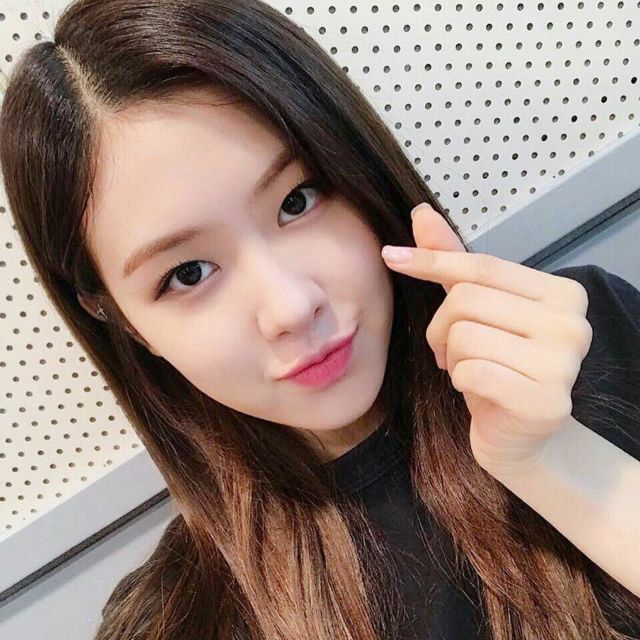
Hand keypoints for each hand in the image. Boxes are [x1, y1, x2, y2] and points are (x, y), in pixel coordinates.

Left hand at [381, 203, 593, 475]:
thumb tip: (420, 213)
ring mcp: (564, 364)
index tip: (391, 256)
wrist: (521, 437)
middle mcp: (571, 323)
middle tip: (448, 351)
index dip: (431, 262)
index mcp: (561, 293)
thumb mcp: (475, 311)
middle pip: (466, 300)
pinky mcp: (545, 401)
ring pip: (464, 334)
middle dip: (440, 327)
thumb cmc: (498, 367)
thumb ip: (454, 262)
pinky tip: (478, 391)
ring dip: (450, 356)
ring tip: (466, 370)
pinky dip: (461, 381)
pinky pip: (471, 371)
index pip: (482, 266)